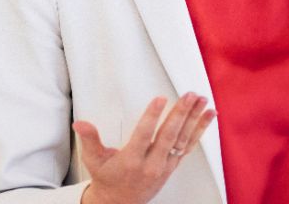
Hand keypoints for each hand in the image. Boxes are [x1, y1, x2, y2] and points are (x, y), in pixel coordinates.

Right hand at [73, 93, 215, 203]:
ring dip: (194, 119)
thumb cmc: (107, 178)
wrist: (120, 202)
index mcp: (131, 161)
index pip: (144, 136)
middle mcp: (151, 164)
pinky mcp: (172, 166)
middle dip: (180, 114)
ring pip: (182, 140)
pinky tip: (208, 116)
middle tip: (188, 96)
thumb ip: (90, 140)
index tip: (160, 100)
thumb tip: (80, 124)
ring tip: (202, 101)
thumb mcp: (94, 161)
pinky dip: (200, 131)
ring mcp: (165, 166)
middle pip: (168, 136)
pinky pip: (188, 146)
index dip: (152, 117)